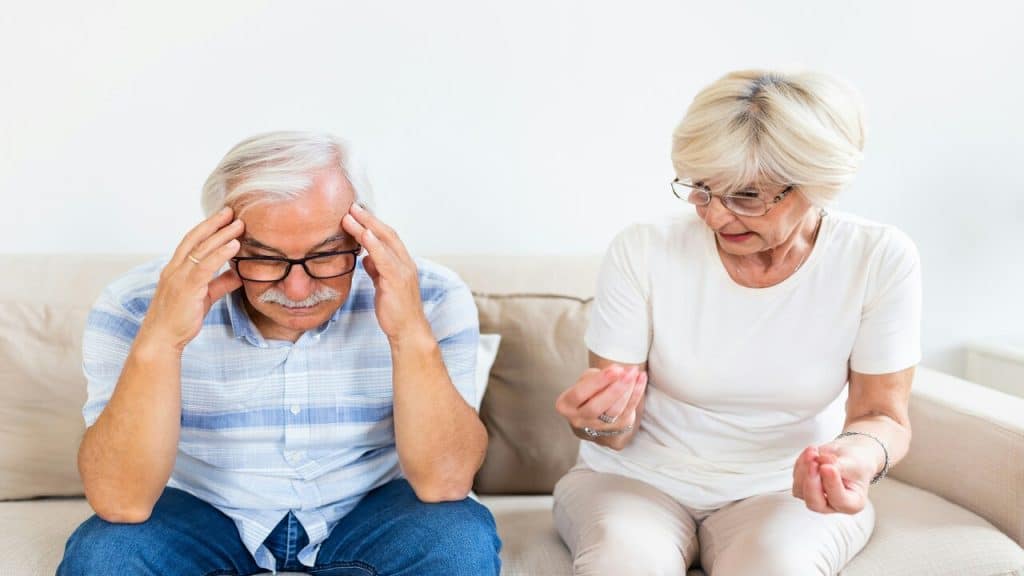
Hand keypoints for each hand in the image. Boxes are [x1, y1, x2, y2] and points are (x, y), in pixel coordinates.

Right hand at [140, 206, 243, 350]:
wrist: (161, 339)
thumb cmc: (179, 319)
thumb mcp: (204, 297)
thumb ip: (219, 284)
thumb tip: (237, 275)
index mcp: (175, 269)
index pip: (191, 242)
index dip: (207, 228)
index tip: (223, 217)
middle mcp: (175, 269)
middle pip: (196, 239)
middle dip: (214, 224)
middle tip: (232, 212)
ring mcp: (179, 277)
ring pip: (202, 249)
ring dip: (222, 235)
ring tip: (239, 225)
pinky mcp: (187, 288)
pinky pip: (205, 266)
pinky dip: (221, 253)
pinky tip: (234, 245)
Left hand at [341, 203, 429, 341]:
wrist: (408, 331)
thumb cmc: (396, 310)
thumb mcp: (384, 285)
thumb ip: (377, 269)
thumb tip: (365, 257)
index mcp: (402, 263)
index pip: (388, 236)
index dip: (372, 223)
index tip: (356, 212)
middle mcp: (405, 262)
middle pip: (387, 233)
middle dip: (369, 218)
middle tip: (351, 206)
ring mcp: (403, 270)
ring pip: (385, 242)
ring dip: (366, 226)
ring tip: (349, 216)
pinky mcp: (397, 280)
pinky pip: (384, 258)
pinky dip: (373, 244)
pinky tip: (362, 235)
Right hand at [555, 365, 646, 447]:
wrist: (594, 415)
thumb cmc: (588, 391)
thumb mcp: (584, 381)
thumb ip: (596, 377)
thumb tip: (617, 371)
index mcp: (566, 405)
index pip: (580, 393)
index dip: (598, 381)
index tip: (615, 369)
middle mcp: (579, 420)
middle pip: (596, 407)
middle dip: (614, 389)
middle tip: (628, 372)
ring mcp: (598, 427)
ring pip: (614, 411)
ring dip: (627, 390)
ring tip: (634, 373)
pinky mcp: (616, 429)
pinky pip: (628, 411)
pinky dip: (636, 394)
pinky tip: (641, 379)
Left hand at [791, 436, 880, 513]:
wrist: (849, 455)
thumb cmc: (856, 463)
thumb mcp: (855, 463)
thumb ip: (839, 466)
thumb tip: (822, 464)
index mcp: (852, 504)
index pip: (838, 501)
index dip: (831, 484)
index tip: (829, 467)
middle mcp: (832, 504)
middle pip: (814, 503)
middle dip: (811, 482)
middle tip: (814, 462)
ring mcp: (815, 496)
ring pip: (800, 490)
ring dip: (804, 469)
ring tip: (814, 452)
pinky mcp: (804, 485)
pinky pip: (796, 476)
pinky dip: (801, 462)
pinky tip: (812, 452)